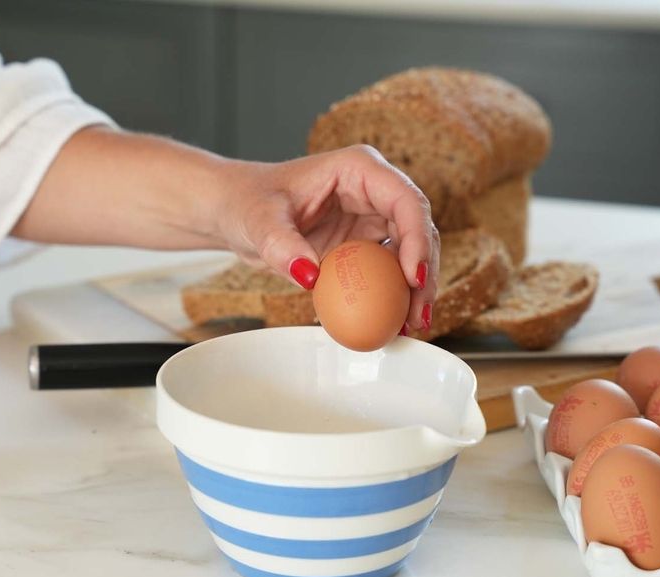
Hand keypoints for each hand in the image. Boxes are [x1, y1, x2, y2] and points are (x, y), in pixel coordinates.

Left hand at [217, 145, 438, 330]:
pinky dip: (394, 296)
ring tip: (412, 325)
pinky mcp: (363, 244)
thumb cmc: (247, 201)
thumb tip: (310, 276)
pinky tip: (393, 324)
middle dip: (424, 271)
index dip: (418, 237)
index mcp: (358, 169)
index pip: (404, 200)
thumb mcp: (259, 221)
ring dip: (415, 289)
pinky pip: (388, 270)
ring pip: (410, 252)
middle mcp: (372, 191)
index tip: (413, 277)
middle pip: (417, 229)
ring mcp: (370, 217)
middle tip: (418, 312)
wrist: (236, 213)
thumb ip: (281, 246)